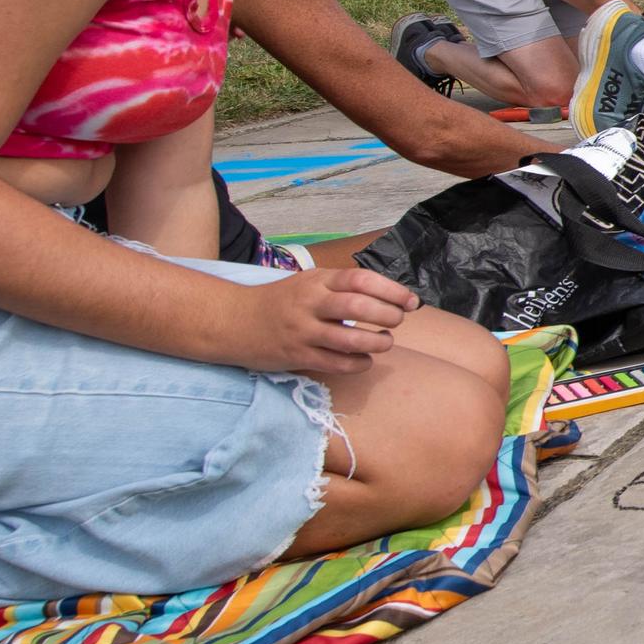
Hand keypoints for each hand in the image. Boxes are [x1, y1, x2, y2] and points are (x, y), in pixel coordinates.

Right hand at [228, 265, 420, 379]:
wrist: (232, 321)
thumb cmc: (281, 301)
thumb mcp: (310, 282)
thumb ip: (343, 287)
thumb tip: (391, 296)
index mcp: (317, 280)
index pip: (361, 279)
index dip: (392, 290)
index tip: (411, 301)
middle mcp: (310, 303)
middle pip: (358, 306)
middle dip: (388, 315)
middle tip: (396, 321)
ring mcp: (302, 331)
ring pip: (349, 339)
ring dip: (377, 343)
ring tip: (384, 341)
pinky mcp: (296, 356)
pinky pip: (336, 364)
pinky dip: (358, 364)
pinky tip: (365, 360)